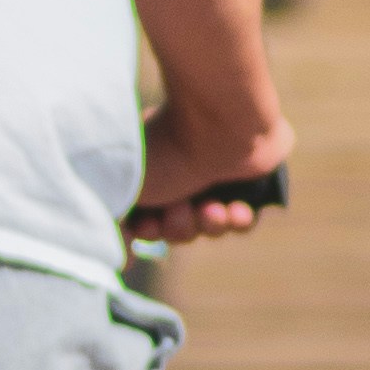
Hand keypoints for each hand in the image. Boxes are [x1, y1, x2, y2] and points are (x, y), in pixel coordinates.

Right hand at [128, 103, 292, 245]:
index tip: (150, 225)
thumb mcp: (126, 185)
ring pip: (210, 228)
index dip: (149, 230)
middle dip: (179, 228)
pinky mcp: (249, 184)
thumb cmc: (165, 152)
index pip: (146, 216)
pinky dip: (238, 221)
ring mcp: (216, 180)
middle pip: (179, 228)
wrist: (218, 127)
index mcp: (152, 168)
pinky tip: (234, 210)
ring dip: (208, 225)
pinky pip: (242, 221)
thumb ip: (120, 216)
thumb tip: (123, 242)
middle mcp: (182, 174)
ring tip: (212, 208)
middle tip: (181, 208)